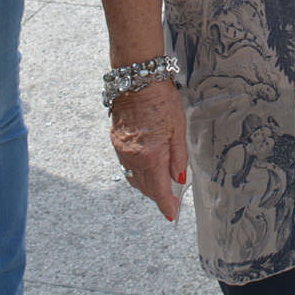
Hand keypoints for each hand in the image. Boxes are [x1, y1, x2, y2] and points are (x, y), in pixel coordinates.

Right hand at [111, 81, 188, 220]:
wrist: (137, 80)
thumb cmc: (162, 100)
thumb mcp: (178, 128)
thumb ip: (178, 156)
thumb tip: (178, 178)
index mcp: (151, 155)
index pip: (158, 189)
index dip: (165, 204)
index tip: (172, 214)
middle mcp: (133, 156)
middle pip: (145, 187)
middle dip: (157, 196)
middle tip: (170, 201)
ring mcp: (122, 150)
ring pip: (134, 178)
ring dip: (147, 185)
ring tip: (160, 187)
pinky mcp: (116, 142)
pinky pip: (126, 166)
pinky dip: (137, 172)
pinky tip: (146, 169)